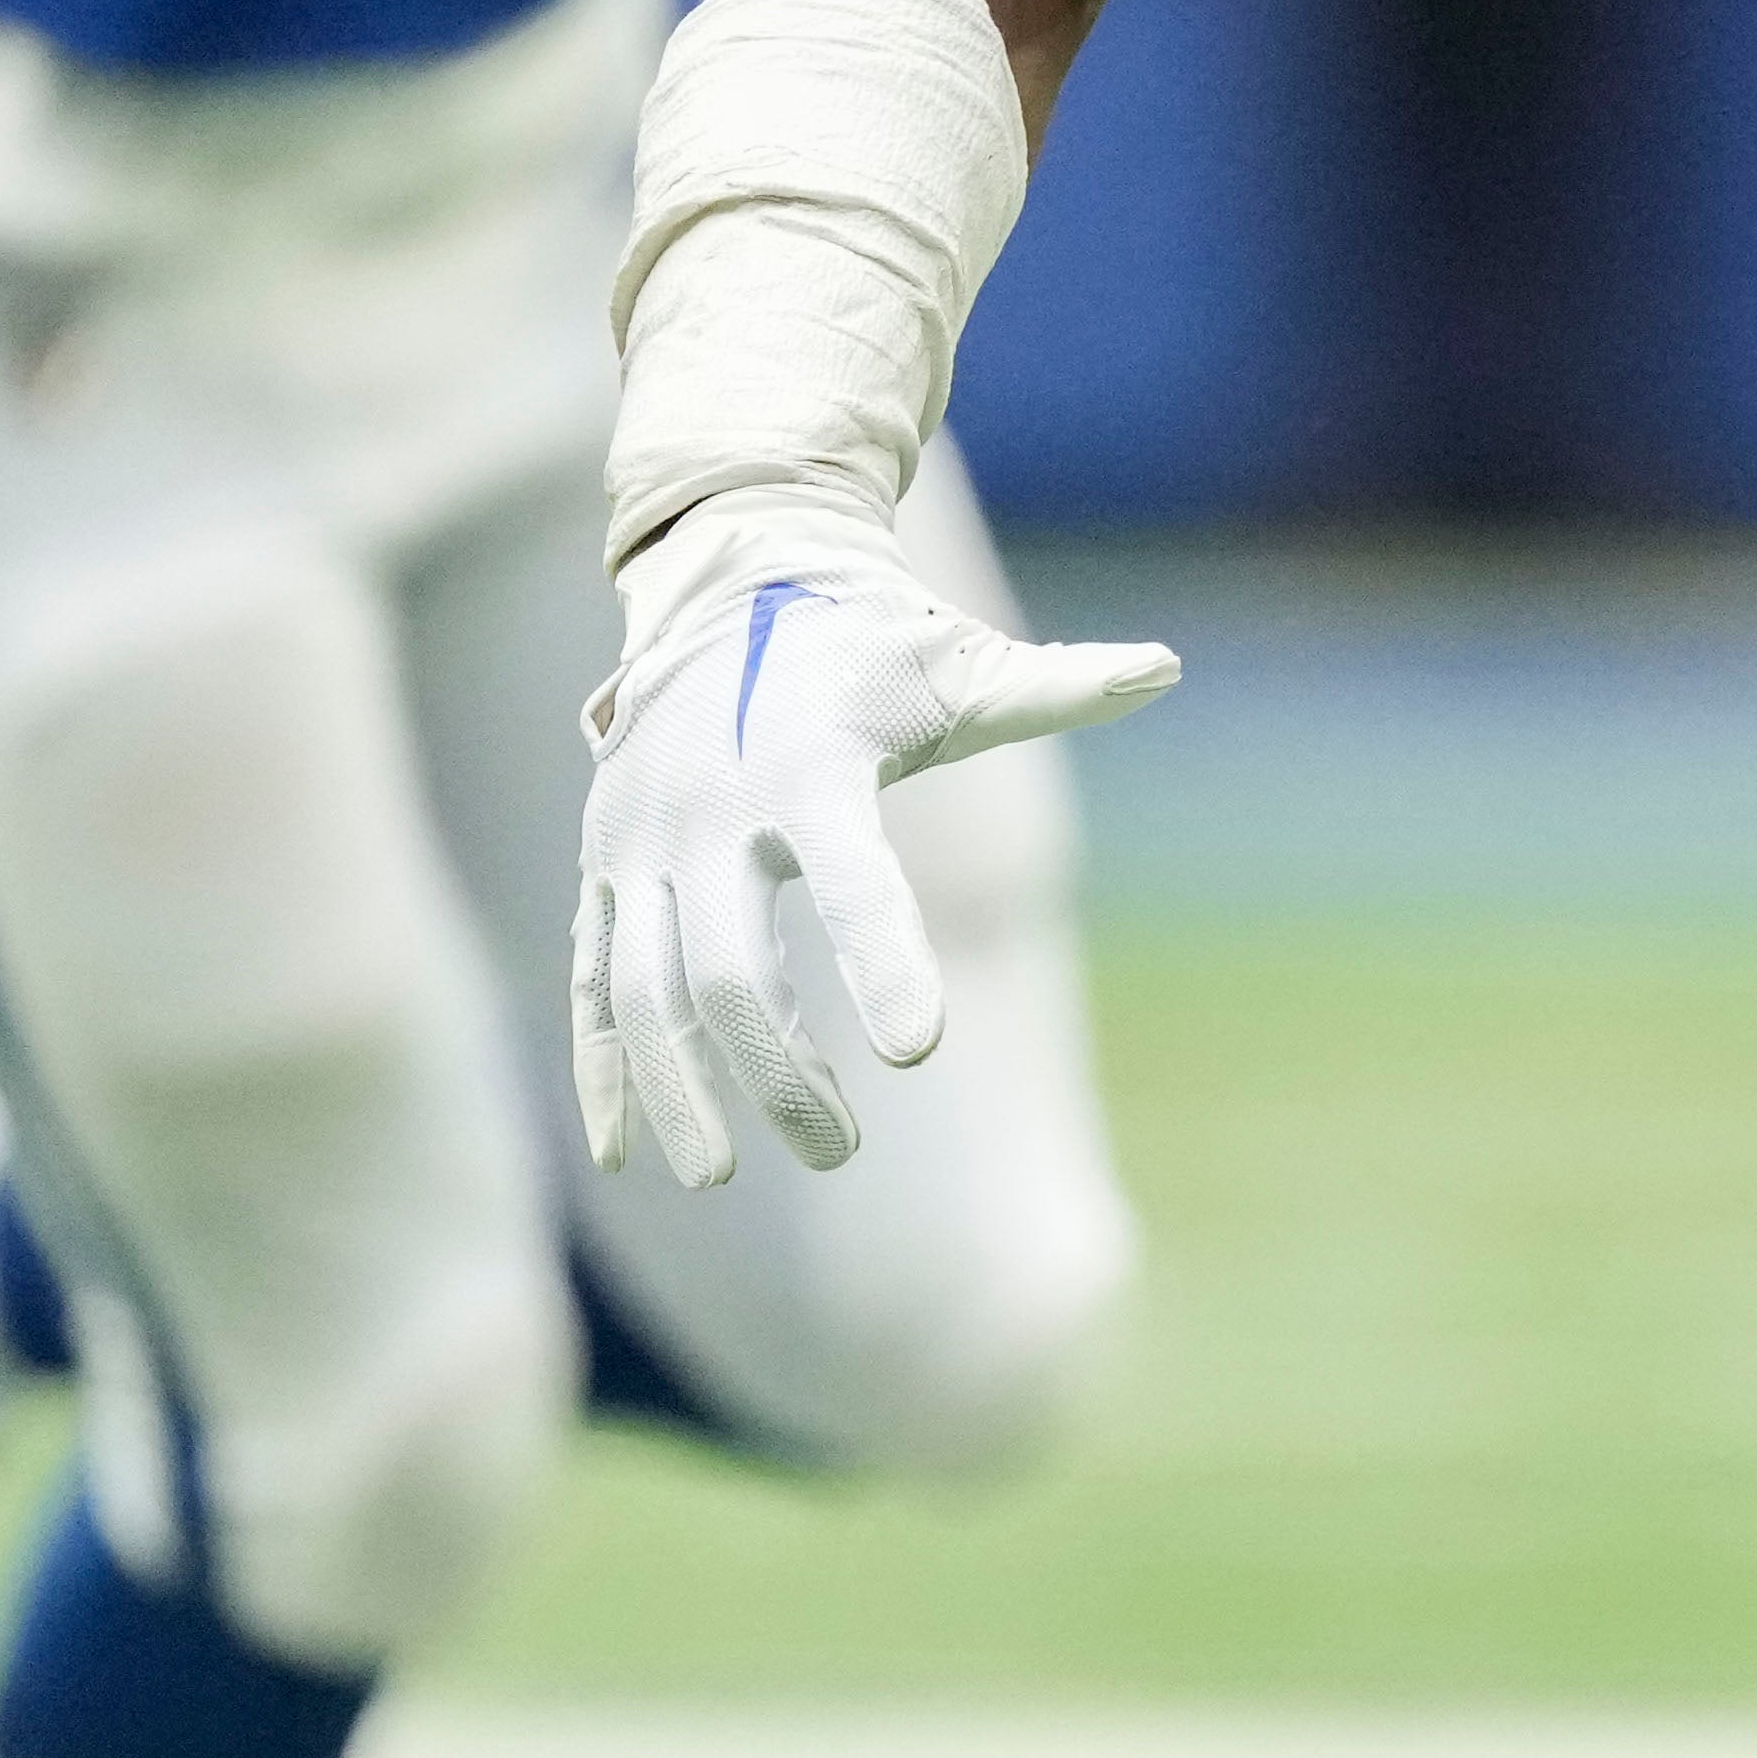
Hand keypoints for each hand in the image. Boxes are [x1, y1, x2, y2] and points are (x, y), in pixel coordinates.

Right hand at [572, 501, 1178, 1184]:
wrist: (728, 582)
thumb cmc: (869, 644)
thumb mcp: (959, 661)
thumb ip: (1056, 686)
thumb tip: (1164, 667)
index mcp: (809, 763)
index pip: (850, 877)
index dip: (885, 962)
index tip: (920, 1053)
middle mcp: (709, 808)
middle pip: (728, 970)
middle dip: (778, 1072)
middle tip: (836, 1152)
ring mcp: (640, 841)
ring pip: (643, 988)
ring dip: (681, 1088)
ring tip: (719, 1175)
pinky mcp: (604, 864)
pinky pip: (592, 978)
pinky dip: (602, 1065)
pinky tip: (619, 1154)